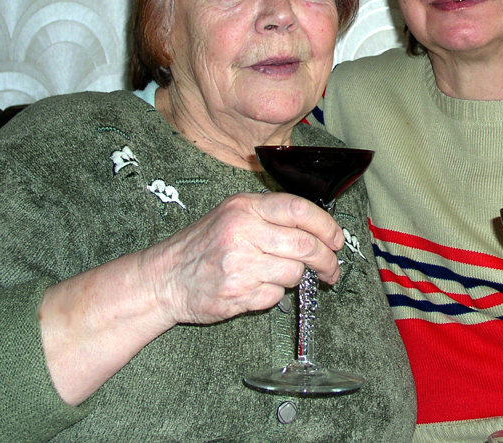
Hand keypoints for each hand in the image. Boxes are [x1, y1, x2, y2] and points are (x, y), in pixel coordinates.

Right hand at [142, 192, 344, 325]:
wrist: (164, 278)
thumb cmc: (204, 245)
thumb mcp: (233, 215)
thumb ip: (271, 217)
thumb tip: (319, 231)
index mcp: (245, 207)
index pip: (299, 210)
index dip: (326, 226)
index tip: (337, 240)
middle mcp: (243, 231)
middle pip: (305, 245)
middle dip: (326, 261)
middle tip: (331, 270)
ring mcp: (240, 264)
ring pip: (294, 273)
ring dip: (295, 278)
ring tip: (278, 276)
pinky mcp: (238, 293)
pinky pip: (276, 296)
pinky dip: (273, 295)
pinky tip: (256, 288)